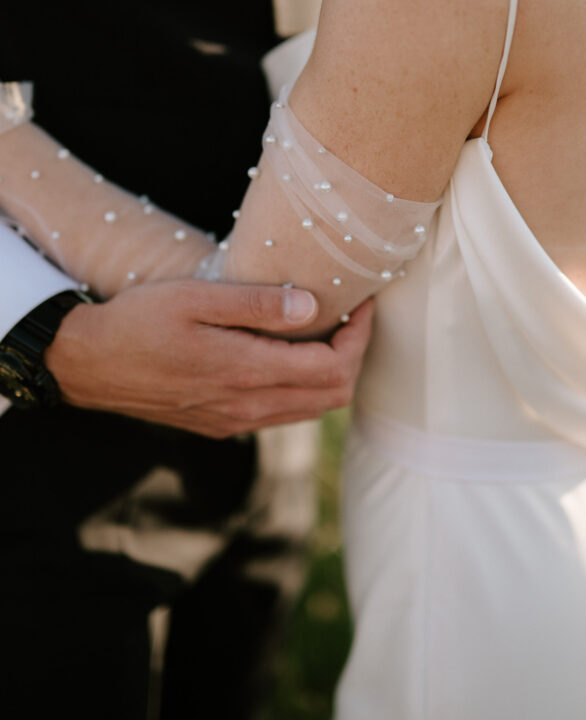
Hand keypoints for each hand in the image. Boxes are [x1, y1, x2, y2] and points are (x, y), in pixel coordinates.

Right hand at [44, 279, 372, 437]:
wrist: (87, 364)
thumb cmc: (137, 321)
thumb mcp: (195, 297)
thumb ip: (256, 305)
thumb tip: (312, 307)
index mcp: (245, 372)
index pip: (332, 369)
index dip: (358, 338)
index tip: (361, 304)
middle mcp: (246, 406)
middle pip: (332, 397)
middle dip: (354, 356)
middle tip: (351, 317)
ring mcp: (234, 421)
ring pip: (310, 410)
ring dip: (331, 375)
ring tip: (328, 332)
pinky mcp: (220, 424)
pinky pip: (282, 415)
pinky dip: (303, 389)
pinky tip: (290, 356)